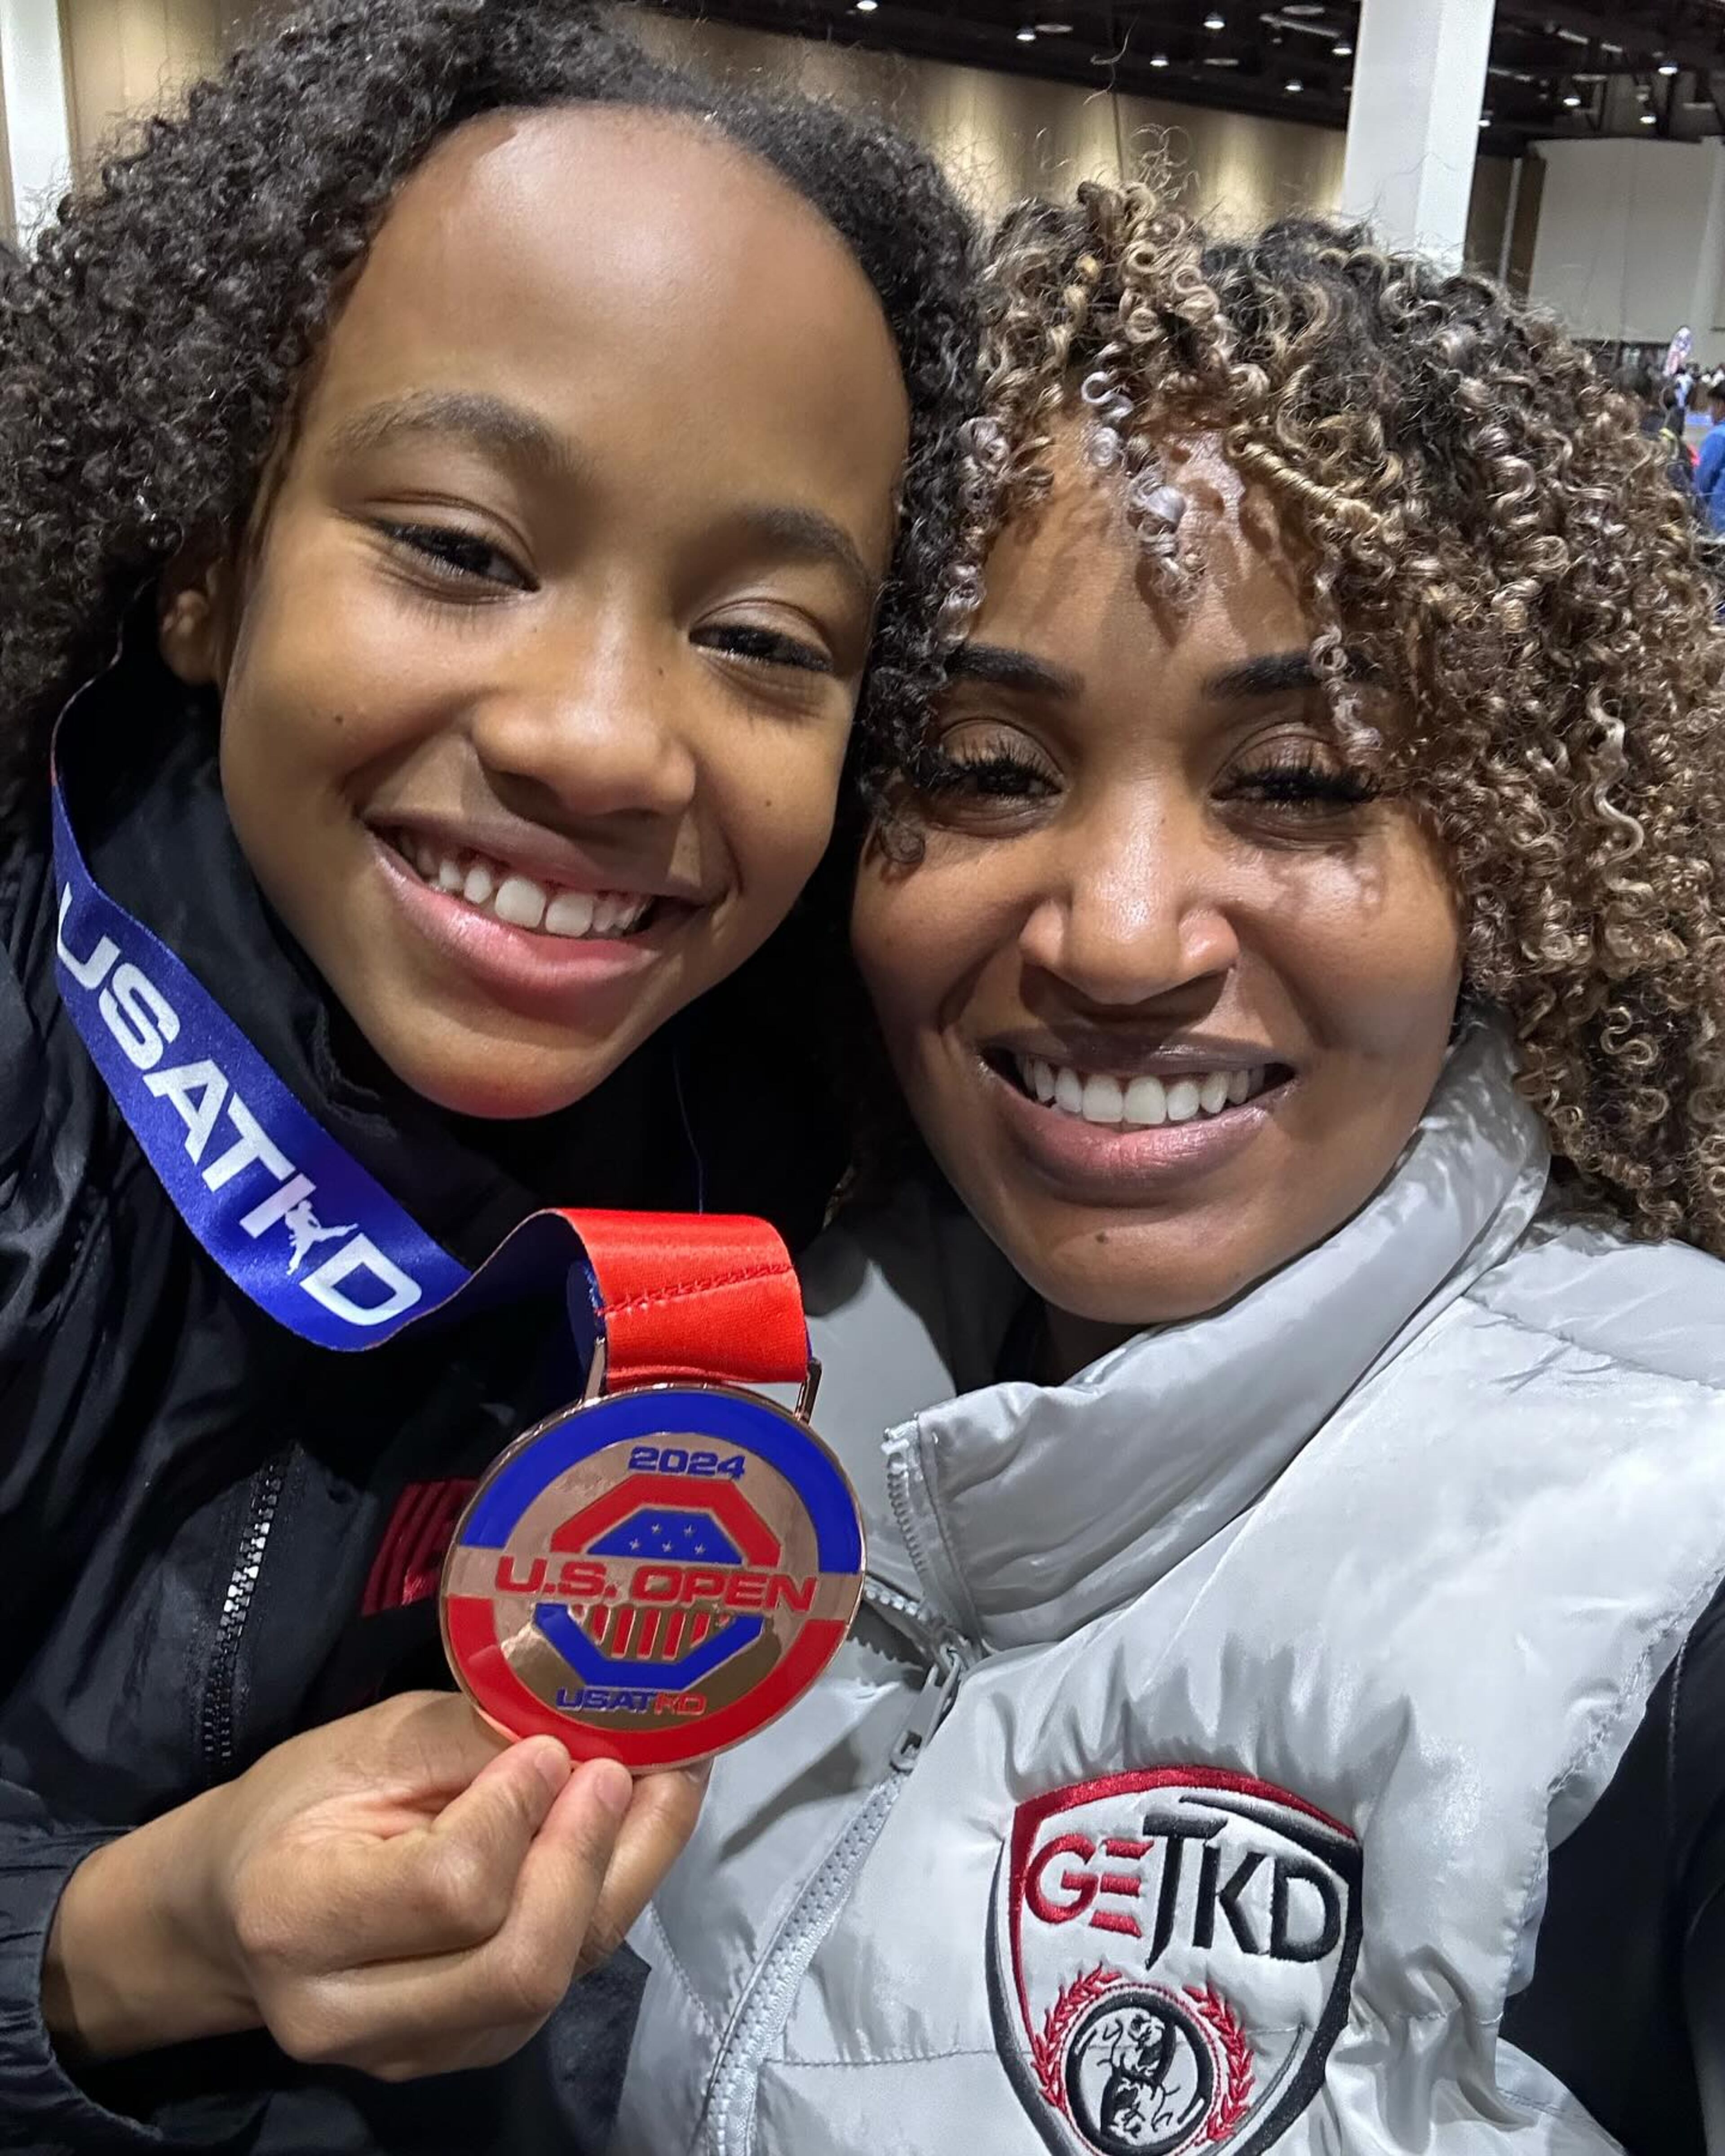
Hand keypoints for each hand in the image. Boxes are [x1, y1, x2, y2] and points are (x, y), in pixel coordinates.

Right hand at [45, 1692, 702, 2077]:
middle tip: (638, 1768)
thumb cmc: (298, 1804)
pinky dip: (599, 1912)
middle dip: (593, 1856)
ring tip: (661, 1792)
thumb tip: (579, 1724)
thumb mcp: (367, 1742)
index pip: (451, 1886)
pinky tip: (624, 1843)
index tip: (551, 1745)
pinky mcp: (454, 2058)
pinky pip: (551, 1997)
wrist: (238, 1905)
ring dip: (620, 1882)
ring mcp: (404, 2053)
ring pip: (548, 1985)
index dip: (520, 1813)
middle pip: (517, 1961)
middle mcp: (344, 2013)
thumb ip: (468, 1739)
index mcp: (296, 1918)